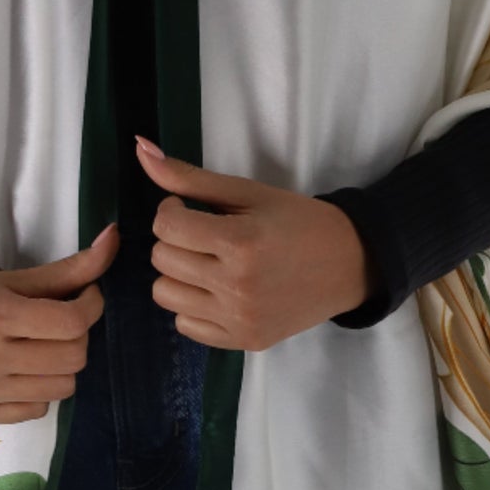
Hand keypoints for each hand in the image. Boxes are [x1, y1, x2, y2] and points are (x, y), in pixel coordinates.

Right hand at [0, 223, 118, 423]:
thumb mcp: (17, 280)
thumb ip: (71, 268)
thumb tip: (115, 236)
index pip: (72, 321)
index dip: (91, 306)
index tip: (85, 298)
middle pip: (74, 357)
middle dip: (77, 337)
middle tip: (60, 325)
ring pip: (63, 388)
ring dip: (61, 367)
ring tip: (40, 350)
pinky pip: (39, 409)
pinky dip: (39, 391)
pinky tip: (19, 373)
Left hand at [134, 136, 370, 350]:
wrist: (349, 264)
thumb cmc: (298, 221)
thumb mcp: (248, 192)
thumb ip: (190, 177)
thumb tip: (140, 148)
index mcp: (240, 243)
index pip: (166, 227)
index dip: (171, 211)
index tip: (190, 209)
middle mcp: (237, 286)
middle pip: (163, 260)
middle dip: (175, 240)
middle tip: (203, 235)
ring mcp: (239, 319)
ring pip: (165, 295)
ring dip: (177, 274)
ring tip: (206, 262)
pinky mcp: (243, 341)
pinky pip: (185, 325)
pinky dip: (192, 306)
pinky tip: (216, 290)